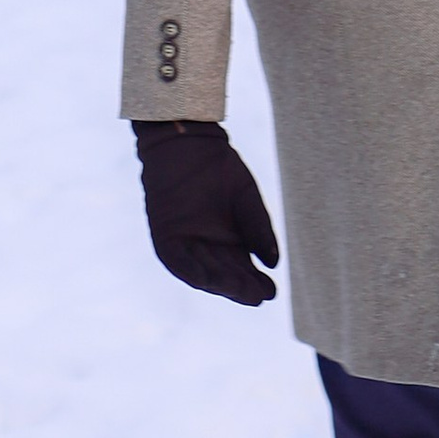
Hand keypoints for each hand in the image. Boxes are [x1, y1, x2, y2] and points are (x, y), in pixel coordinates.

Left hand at [131, 120, 280, 306]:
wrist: (187, 142)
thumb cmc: (219, 168)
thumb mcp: (246, 199)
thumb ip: (258, 228)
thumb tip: (273, 263)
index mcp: (229, 241)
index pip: (243, 270)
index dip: (256, 283)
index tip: (272, 292)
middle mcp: (207, 247)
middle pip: (224, 276)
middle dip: (241, 288)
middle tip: (259, 296)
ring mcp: (185, 243)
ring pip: (202, 272)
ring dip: (220, 284)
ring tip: (240, 291)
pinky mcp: (164, 236)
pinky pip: (176, 261)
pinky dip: (189, 272)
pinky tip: (206, 281)